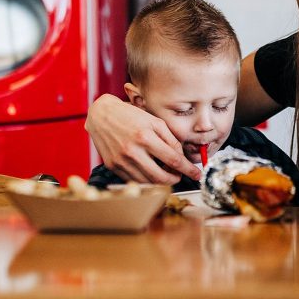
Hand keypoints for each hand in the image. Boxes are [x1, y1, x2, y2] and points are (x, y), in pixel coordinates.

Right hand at [85, 95, 200, 184]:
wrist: (102, 115)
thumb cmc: (130, 116)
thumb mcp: (155, 121)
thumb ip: (171, 139)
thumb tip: (181, 157)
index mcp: (145, 137)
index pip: (173, 160)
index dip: (188, 170)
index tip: (196, 174)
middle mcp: (132, 151)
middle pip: (161, 177)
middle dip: (175, 179)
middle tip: (181, 176)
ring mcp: (121, 161)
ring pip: (148, 182)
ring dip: (162, 182)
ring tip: (167, 174)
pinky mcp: (113, 167)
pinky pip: (135, 181)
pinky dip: (147, 181)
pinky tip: (152, 173)